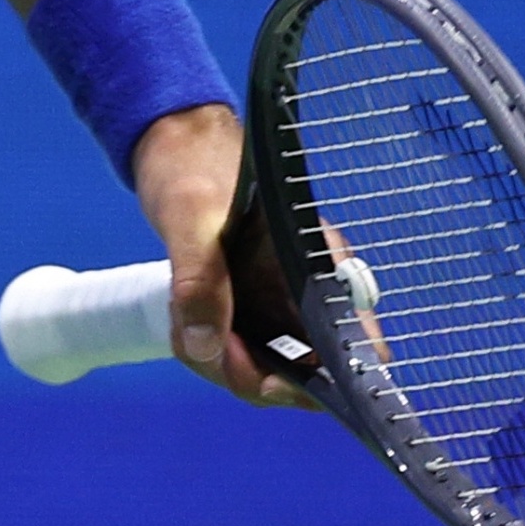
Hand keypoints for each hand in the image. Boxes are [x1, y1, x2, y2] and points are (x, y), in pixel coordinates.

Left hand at [133, 104, 316, 408]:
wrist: (173, 145)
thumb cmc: (193, 166)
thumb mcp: (191, 217)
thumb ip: (200, 279)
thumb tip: (208, 347)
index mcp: (318, 262)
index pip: (352, 342)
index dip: (323, 380)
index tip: (268, 378)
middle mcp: (310, 290)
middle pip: (304, 370)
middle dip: (251, 372)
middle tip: (202, 344)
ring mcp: (280, 302)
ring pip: (268, 366)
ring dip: (224, 362)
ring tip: (187, 325)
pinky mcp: (251, 307)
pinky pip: (241, 351)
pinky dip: (212, 348)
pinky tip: (186, 323)